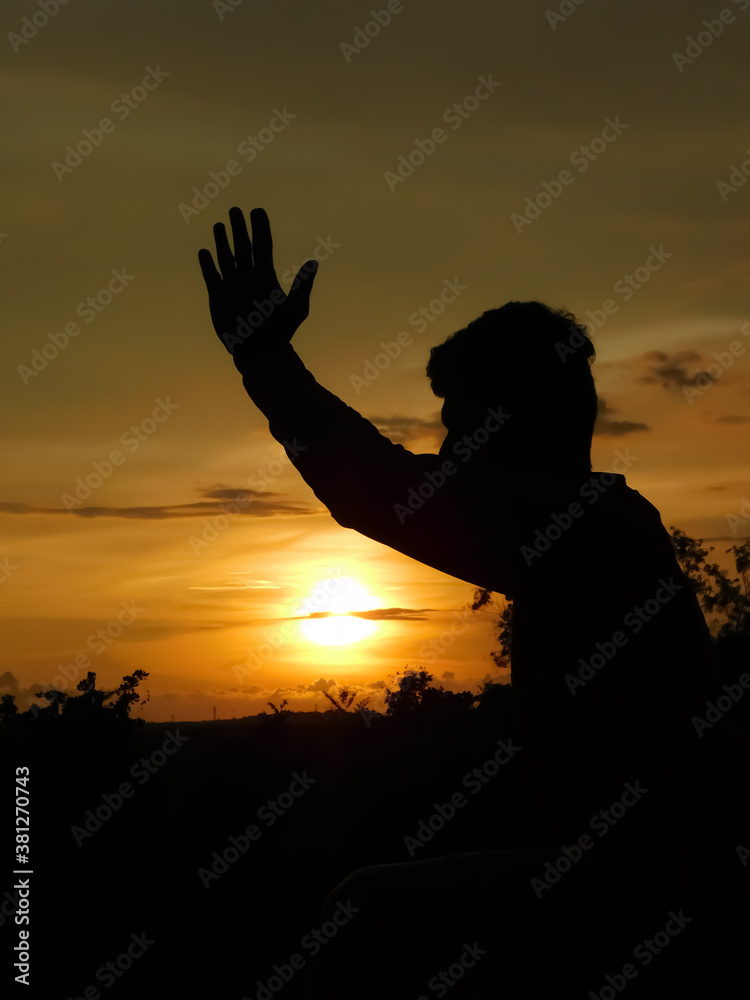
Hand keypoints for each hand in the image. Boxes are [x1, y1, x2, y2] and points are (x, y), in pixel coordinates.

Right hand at [198, 206, 317, 373]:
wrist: (259, 352)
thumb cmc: (280, 332)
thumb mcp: (296, 308)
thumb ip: (303, 285)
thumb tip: (313, 263)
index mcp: (266, 277)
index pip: (263, 246)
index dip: (261, 228)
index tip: (258, 210)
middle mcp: (249, 278)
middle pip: (243, 247)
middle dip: (240, 228)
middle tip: (235, 209)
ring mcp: (233, 287)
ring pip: (226, 258)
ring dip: (222, 241)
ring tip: (219, 225)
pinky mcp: (219, 298)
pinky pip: (212, 276)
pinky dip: (207, 264)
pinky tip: (204, 252)